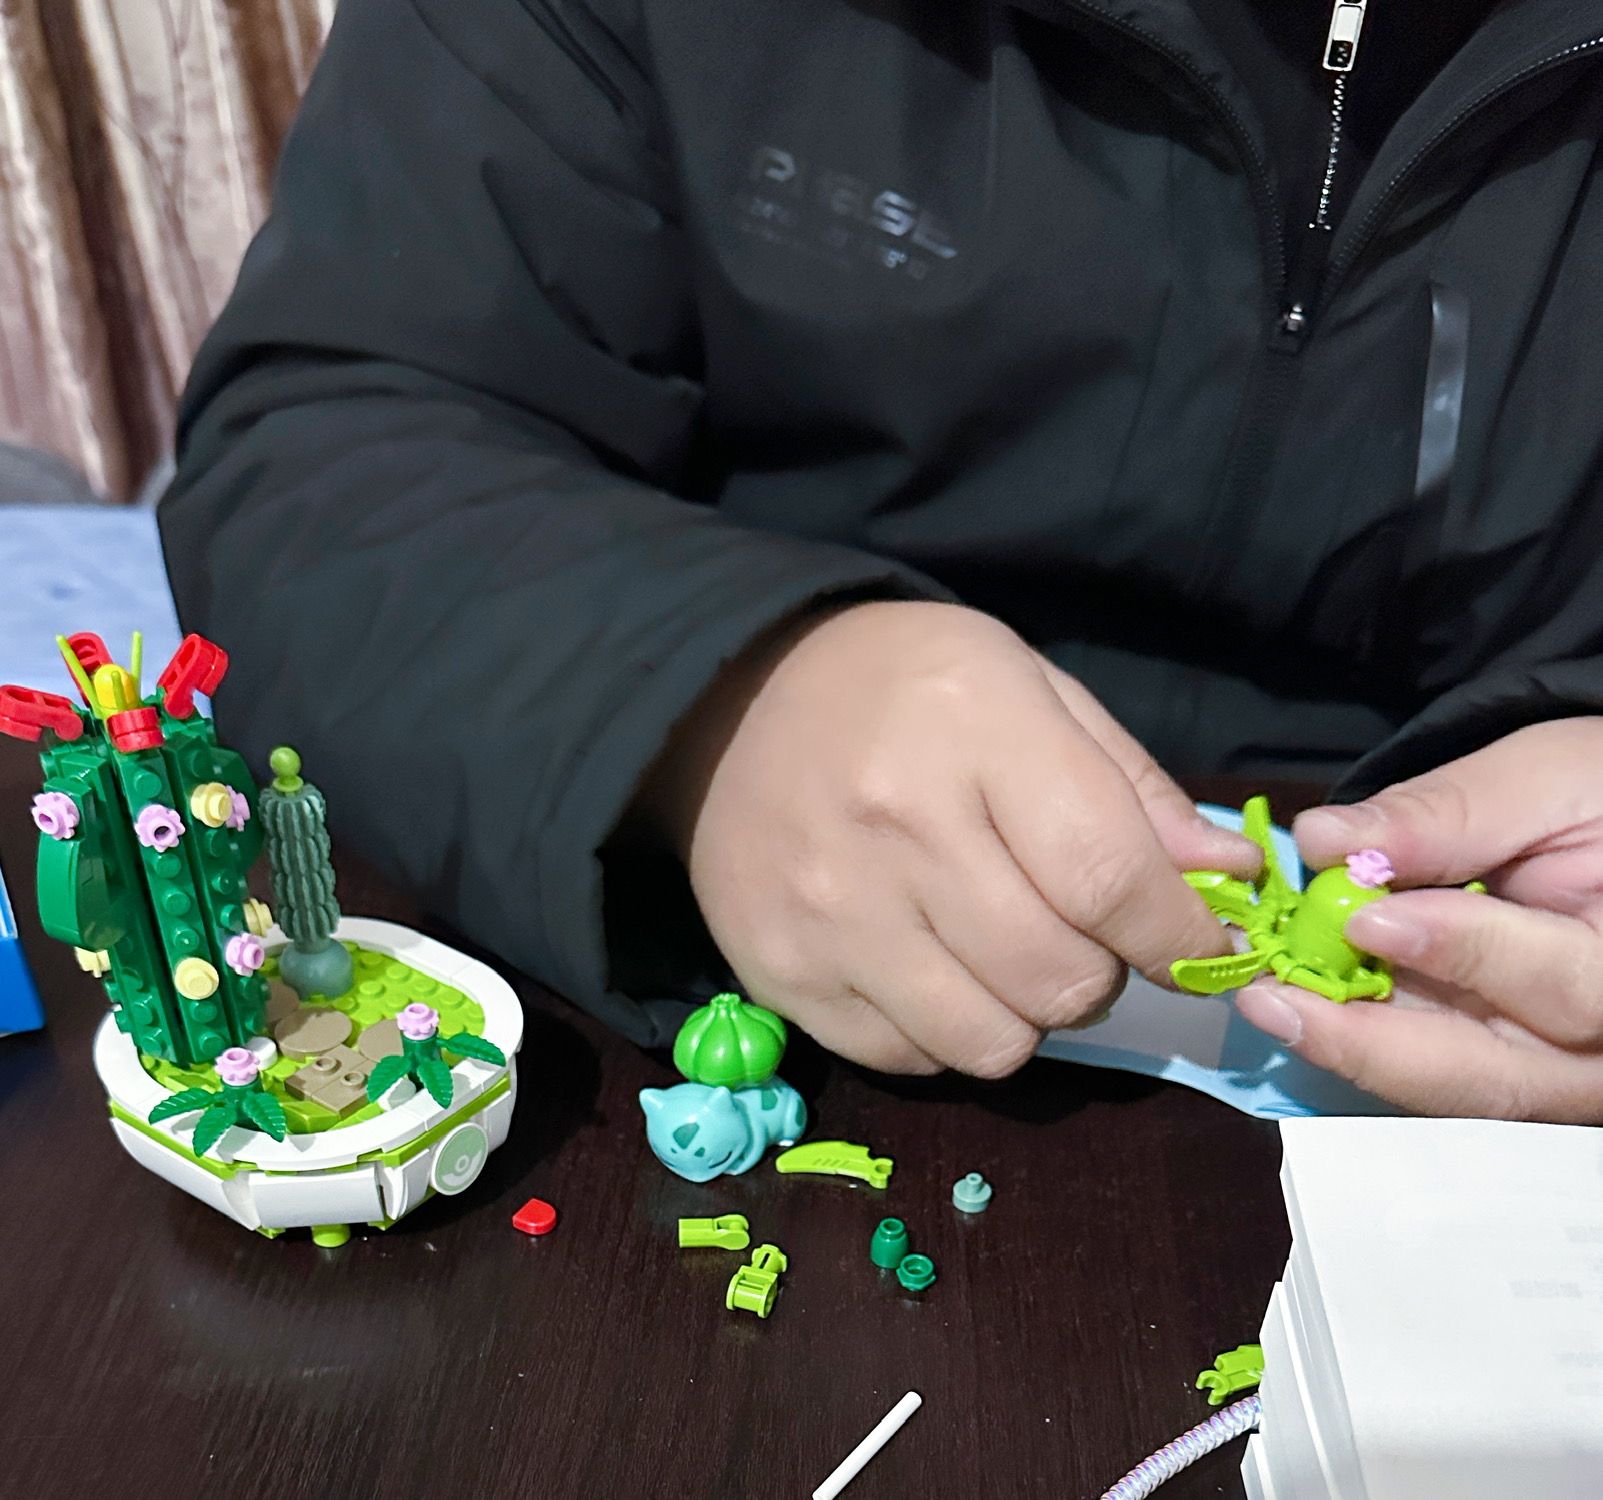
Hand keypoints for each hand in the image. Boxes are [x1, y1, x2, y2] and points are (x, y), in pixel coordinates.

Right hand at [644, 600, 1256, 1075]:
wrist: (731, 701)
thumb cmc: (905, 687)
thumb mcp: (1029, 687)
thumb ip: (1132, 788)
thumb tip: (1227, 882)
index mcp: (974, 731)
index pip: (1109, 879)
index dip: (1179, 935)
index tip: (1201, 947)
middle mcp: (896, 827)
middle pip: (1059, 979)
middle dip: (1103, 975)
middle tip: (1082, 935)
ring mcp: (830, 912)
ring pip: (992, 1044)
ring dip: (1026, 1014)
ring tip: (1002, 953)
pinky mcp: (782, 974)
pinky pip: (912, 1061)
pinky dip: (946, 1030)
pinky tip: (929, 964)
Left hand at [1234, 718, 1602, 1120]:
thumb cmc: (1600, 795)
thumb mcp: (1544, 780)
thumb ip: (1449, 816)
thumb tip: (1328, 839)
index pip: (1570, 986)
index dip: (1467, 954)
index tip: (1370, 918)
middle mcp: (1602, 1052)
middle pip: (1491, 1076)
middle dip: (1372, 1041)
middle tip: (1273, 996)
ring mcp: (1555, 1071)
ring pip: (1447, 1084)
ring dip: (1352, 1044)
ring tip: (1270, 999)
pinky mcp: (1507, 1068)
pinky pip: (1430, 1070)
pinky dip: (1363, 1038)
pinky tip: (1300, 1003)